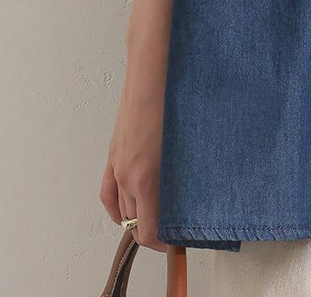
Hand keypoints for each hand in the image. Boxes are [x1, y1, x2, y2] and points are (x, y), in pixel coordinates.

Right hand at [100, 51, 174, 253]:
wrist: (155, 64)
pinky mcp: (114, 150)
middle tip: (179, 230)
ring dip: (141, 218)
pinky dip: (118, 207)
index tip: (182, 241)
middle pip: (136, 224)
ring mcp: (118, 162)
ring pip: (124, 209)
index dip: (166, 245)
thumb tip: (201, 194)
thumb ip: (192, 172)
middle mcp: (129, 173)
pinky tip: (128, 211)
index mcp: (148, 176)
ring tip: (162, 218)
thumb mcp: (193, 140)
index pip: (149, 232)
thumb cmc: (179, 96)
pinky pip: (108, 192)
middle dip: (157, 232)